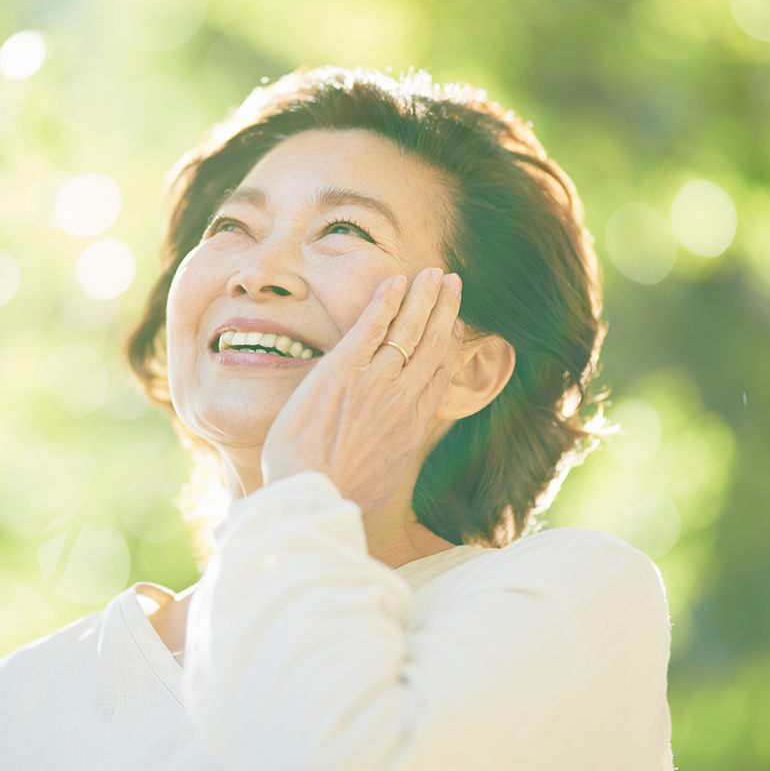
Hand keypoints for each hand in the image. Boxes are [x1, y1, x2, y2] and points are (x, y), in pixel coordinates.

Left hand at [260, 268, 463, 514]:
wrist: (314, 496)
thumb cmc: (339, 495)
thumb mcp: (383, 480)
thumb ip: (392, 456)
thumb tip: (390, 453)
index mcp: (412, 426)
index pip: (438, 375)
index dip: (449, 345)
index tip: (454, 326)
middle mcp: (402, 399)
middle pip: (432, 344)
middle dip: (445, 310)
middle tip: (453, 284)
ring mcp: (376, 382)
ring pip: (410, 329)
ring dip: (424, 297)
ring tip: (435, 274)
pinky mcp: (345, 369)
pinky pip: (373, 325)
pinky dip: (388, 301)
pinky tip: (397, 282)